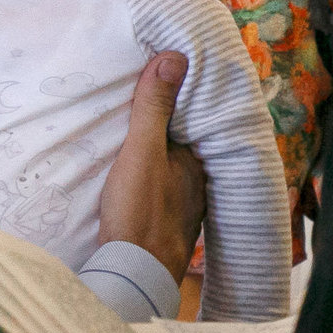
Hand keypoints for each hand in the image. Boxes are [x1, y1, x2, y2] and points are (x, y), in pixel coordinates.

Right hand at [100, 52, 208, 282]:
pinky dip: (154, 183)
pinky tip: (140, 182)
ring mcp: (185, 209)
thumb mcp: (142, 152)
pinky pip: (163, 194)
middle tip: (142, 108)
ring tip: (139, 141)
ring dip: (159, 160)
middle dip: (166, 131)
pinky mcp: (168, 228)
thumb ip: (154, 108)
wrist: (135, 276)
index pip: (188, 123)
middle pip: (180, 148)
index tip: (158, 83)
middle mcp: (198, 184)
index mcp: (196, 161)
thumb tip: (175, 57)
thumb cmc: (140, 211)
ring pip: (173, 173)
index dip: (174, 104)